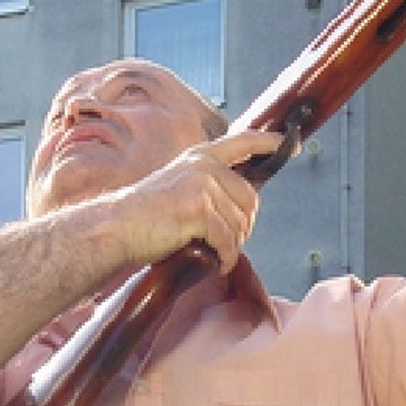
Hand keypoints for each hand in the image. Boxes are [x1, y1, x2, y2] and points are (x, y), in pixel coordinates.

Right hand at [110, 129, 284, 273]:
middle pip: (251, 198)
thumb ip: (209, 185)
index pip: (244, 141)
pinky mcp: (199, 209)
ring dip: (232, 244)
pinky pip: (228, 240)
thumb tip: (244, 202)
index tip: (289, 144)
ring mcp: (202, 185)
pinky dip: (226, 257)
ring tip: (214, 251)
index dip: (269, 142)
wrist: (116, 227)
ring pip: (240, 223)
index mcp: (200, 156)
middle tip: (225, 241)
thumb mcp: (180, 186)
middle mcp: (204, 165)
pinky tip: (218, 264)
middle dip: (244, 225)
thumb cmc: (146, 214)